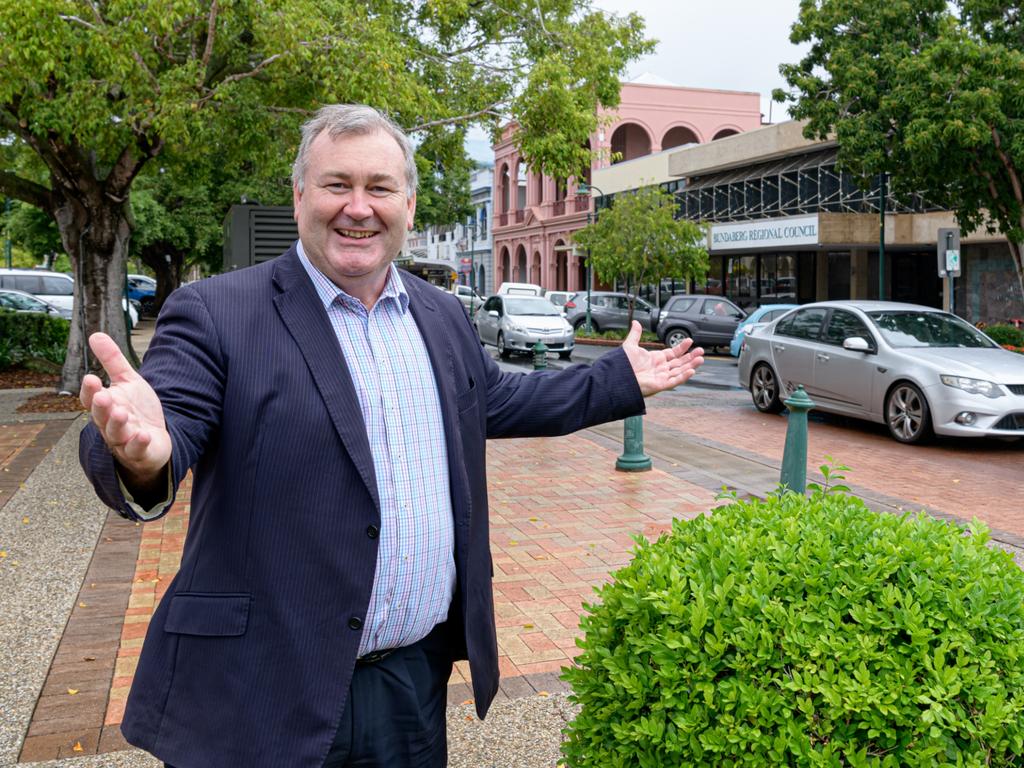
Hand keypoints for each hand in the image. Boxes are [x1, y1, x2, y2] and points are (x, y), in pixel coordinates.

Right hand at [80, 333, 170, 485]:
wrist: (156, 439)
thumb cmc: (137, 410)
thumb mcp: (128, 381)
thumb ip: (112, 361)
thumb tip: (94, 335)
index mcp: (106, 406)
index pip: (92, 399)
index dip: (90, 391)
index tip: (91, 378)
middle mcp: (110, 425)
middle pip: (101, 417)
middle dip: (101, 407)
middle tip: (104, 396)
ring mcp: (124, 441)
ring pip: (116, 434)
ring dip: (118, 424)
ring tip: (122, 413)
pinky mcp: (140, 453)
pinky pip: (137, 450)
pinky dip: (139, 444)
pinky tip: (144, 435)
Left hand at [622, 321, 704, 396]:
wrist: (617, 377)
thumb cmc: (622, 365)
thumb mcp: (630, 346)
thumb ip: (635, 334)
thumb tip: (636, 322)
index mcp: (655, 359)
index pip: (673, 353)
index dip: (682, 347)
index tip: (690, 341)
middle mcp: (660, 368)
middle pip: (679, 362)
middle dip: (690, 357)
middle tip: (701, 351)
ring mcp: (661, 377)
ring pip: (680, 371)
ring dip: (691, 365)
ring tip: (701, 359)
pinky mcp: (660, 385)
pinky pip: (675, 381)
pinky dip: (683, 376)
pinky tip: (691, 370)